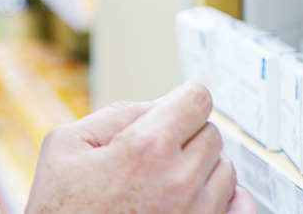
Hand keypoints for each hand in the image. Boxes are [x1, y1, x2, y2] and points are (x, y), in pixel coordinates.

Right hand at [24, 81, 255, 213]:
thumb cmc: (61, 207)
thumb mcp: (65, 143)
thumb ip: (116, 115)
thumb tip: (157, 107)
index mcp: (146, 147)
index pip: (197, 100)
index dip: (183, 99)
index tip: (178, 107)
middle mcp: (180, 180)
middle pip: (211, 132)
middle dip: (186, 134)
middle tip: (156, 150)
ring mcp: (197, 213)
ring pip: (226, 167)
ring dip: (202, 166)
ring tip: (166, 178)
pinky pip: (240, 204)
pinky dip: (223, 197)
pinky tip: (193, 198)